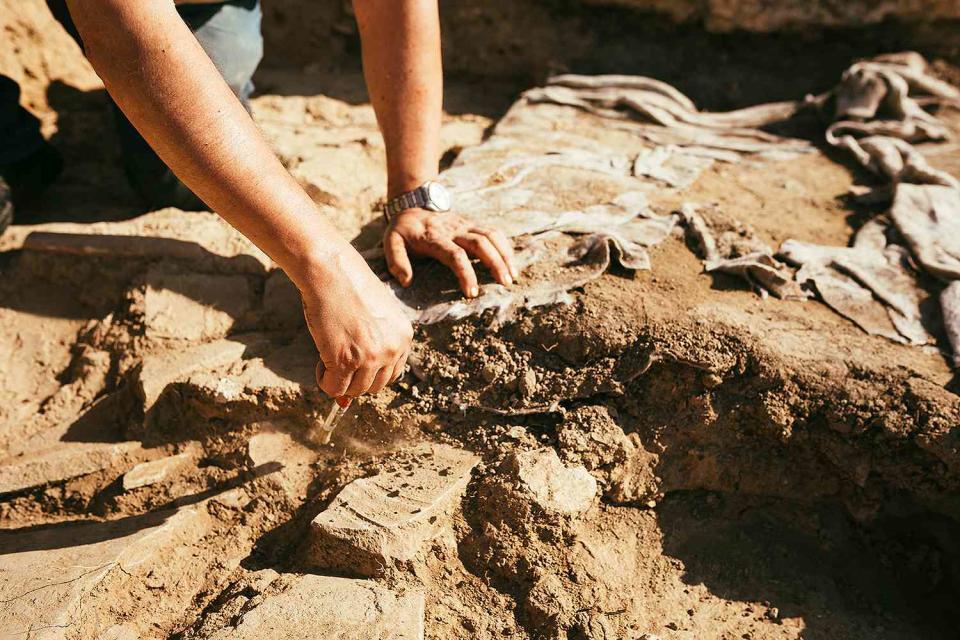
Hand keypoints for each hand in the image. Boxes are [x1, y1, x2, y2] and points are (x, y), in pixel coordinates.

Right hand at [299, 246, 412, 398]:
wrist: (331, 271)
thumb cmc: (349, 286)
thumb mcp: (375, 314)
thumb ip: (374, 343)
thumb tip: (357, 380)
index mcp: (404, 337)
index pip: (393, 373)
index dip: (372, 373)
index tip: (357, 365)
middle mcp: (392, 349)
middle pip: (375, 386)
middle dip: (356, 380)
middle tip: (340, 363)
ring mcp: (370, 357)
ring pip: (355, 390)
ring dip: (340, 382)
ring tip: (328, 360)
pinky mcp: (345, 361)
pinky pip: (334, 388)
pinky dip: (325, 382)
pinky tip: (320, 364)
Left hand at [384, 209, 516, 296]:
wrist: (413, 203)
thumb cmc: (403, 230)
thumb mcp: (391, 241)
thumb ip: (396, 261)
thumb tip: (406, 281)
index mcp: (435, 237)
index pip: (455, 255)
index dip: (466, 274)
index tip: (472, 293)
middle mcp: (454, 229)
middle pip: (481, 243)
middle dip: (495, 263)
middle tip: (504, 284)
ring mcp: (466, 225)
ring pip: (491, 236)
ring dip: (504, 255)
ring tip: (512, 276)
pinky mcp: (473, 224)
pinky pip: (494, 233)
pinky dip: (505, 247)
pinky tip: (511, 263)